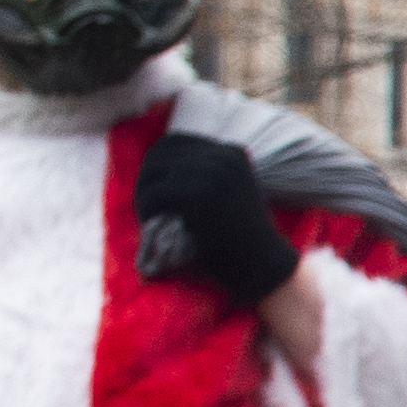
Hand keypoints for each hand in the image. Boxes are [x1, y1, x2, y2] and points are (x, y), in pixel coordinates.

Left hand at [131, 131, 301, 307]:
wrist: (262, 264)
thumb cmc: (242, 236)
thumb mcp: (230, 192)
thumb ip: (204, 174)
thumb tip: (155, 166)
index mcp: (231, 152)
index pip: (174, 142)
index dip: (157, 164)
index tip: (157, 190)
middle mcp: (222, 156)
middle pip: (158, 155)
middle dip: (146, 181)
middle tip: (147, 207)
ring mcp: (211, 173)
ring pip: (152, 174)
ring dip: (144, 196)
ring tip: (149, 217)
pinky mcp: (198, 194)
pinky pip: (153, 195)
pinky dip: (146, 211)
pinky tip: (153, 226)